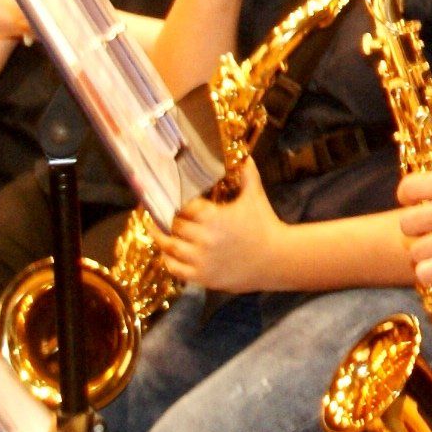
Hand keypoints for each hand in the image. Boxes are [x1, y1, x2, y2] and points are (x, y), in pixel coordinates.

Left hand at [157, 160, 284, 290]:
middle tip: (161, 213)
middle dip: (169, 219)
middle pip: (175, 225)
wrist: (277, 258)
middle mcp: (203, 238)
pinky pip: (175, 269)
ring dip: (161, 238)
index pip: (184, 207)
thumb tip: (244, 155)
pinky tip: (166, 253)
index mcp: (213, 217)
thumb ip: (247, 175)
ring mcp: (201, 259)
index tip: (170, 199)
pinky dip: (167, 260)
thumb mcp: (256, 197)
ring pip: (170, 247)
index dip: (176, 203)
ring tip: (153, 229)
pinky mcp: (202, 277)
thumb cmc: (265, 225)